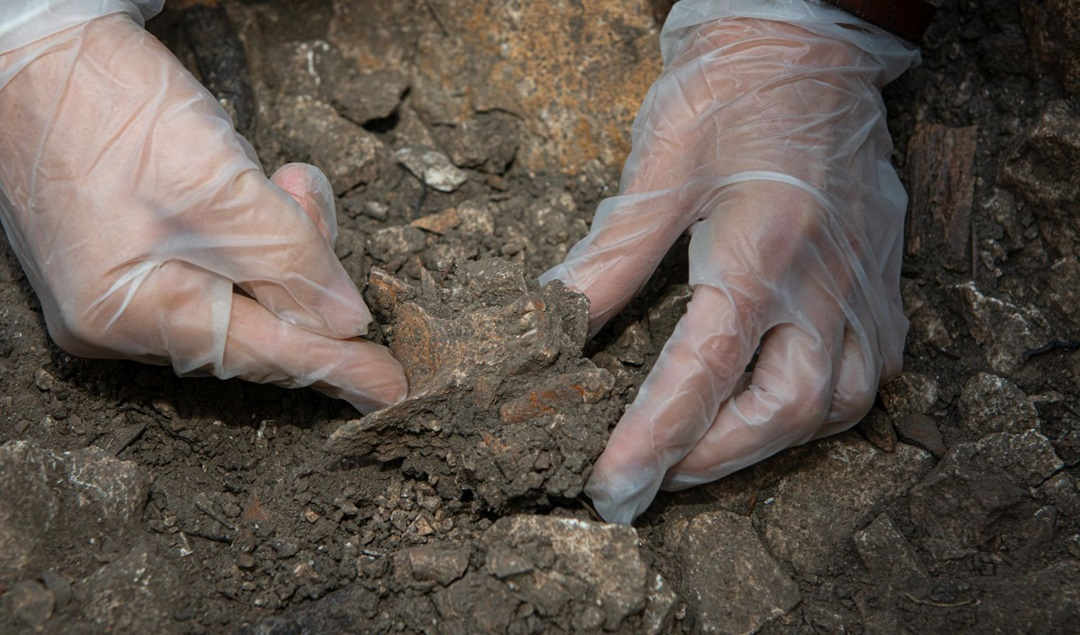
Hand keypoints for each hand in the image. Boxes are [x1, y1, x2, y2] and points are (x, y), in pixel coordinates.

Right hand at [0, 12, 405, 410]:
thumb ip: (291, 263)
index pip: (263, 353)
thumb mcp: (221, 189)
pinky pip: (208, 272)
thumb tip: (345, 323)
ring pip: (237, 295)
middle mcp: (118, 321)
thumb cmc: (113, 111)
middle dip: (302, 272)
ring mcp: (114, 294)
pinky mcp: (120, 261)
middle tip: (308, 201)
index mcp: (133, 313)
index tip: (393, 390)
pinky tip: (253, 187)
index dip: (336, 368)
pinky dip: (246, 238)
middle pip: (253, 325)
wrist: (35, 56)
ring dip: (278, 243)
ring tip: (281, 179)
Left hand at [541, 0, 919, 522]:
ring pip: (835, 406)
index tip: (613, 486)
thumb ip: (610, 256)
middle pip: (780, 409)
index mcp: (760, 248)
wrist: (807, 47)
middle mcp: (823, 280)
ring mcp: (863, 286)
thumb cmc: (726, 95)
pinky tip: (774, 406)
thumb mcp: (656, 168)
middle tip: (655, 477)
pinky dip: (818, 411)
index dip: (652, 440)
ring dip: (766, 444)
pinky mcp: (884, 285)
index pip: (702, 372)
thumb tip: (555, 320)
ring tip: (706, 453)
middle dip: (712, 460)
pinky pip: (867, 376)